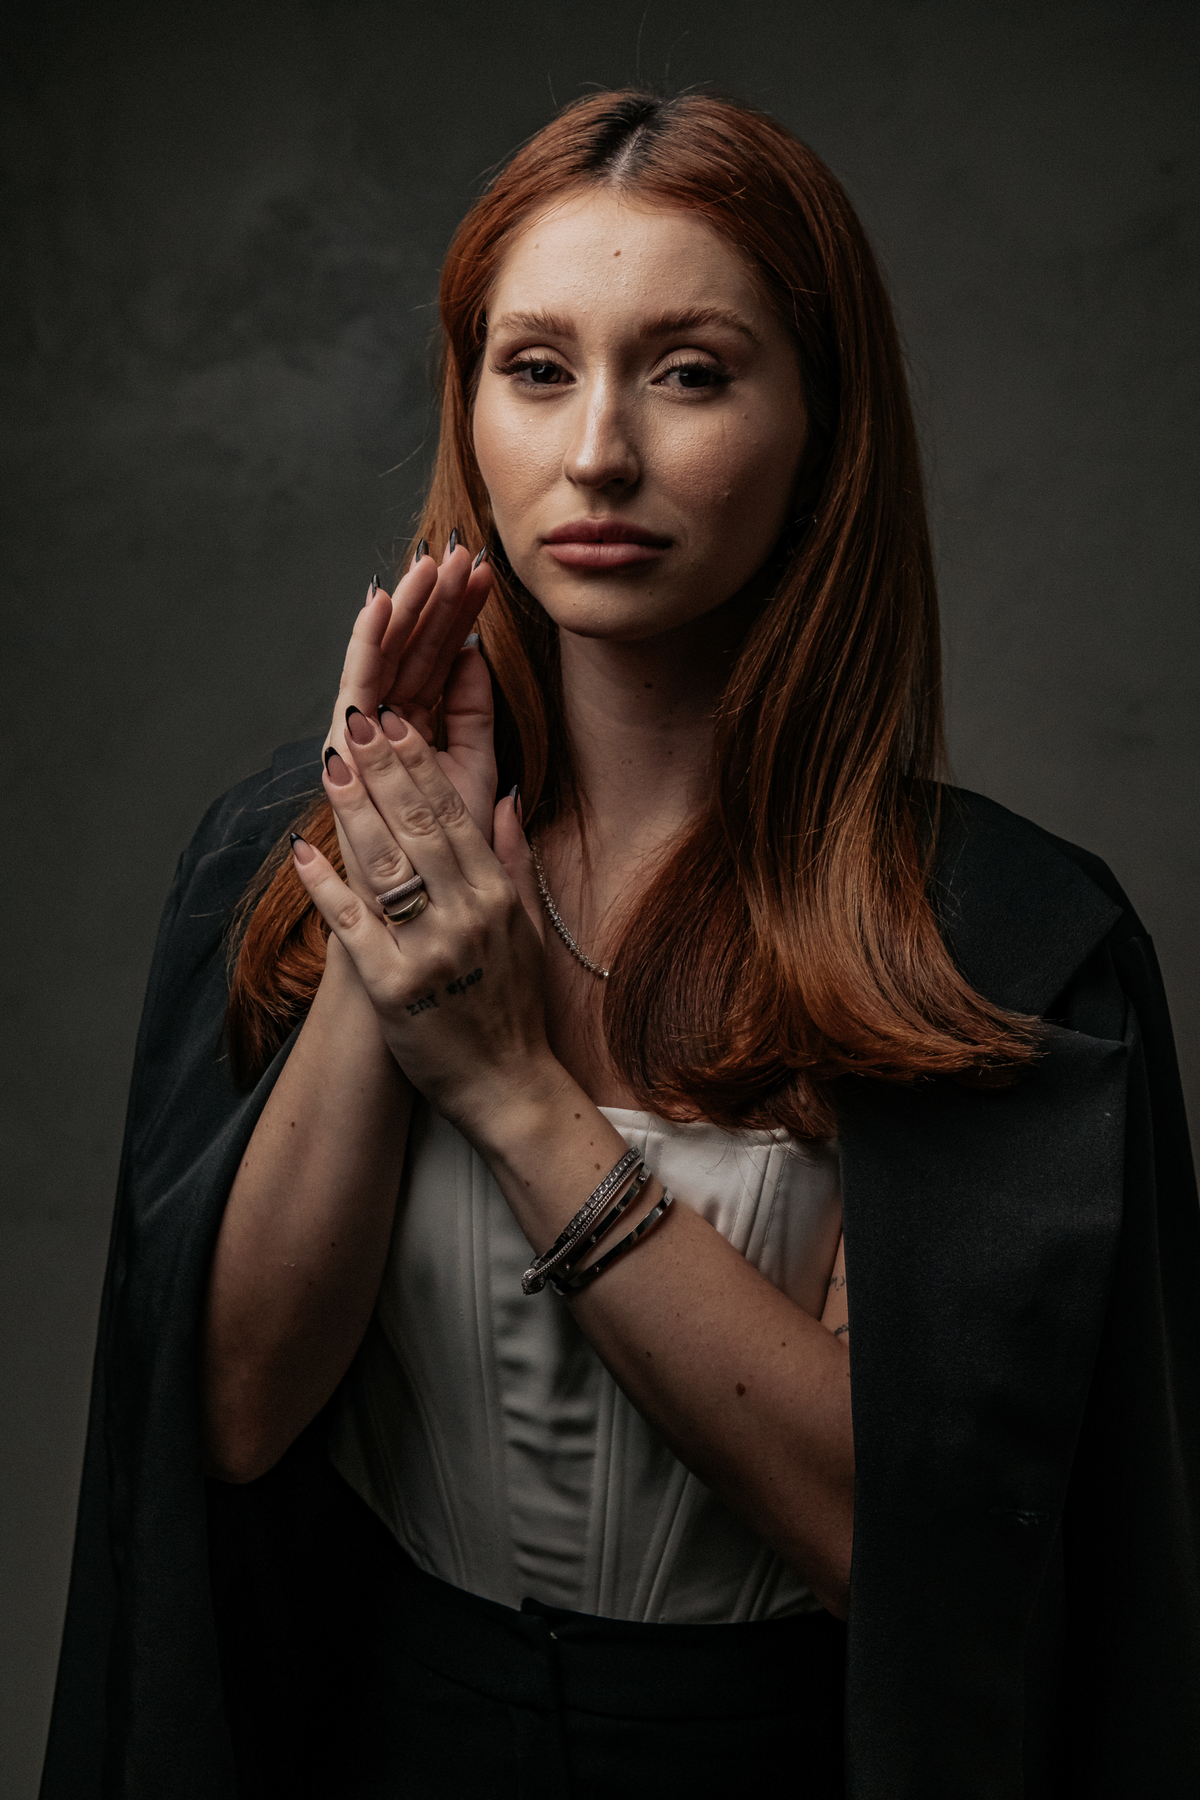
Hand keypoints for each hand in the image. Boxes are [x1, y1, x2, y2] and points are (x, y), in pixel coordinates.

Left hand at [295, 700, 550, 1126]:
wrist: (508, 1086)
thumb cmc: (514, 1007)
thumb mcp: (528, 928)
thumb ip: (513, 858)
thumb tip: (507, 797)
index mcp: (496, 896)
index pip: (454, 812)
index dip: (420, 764)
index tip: (395, 721)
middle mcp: (466, 917)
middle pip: (418, 826)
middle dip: (383, 768)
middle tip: (355, 721)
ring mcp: (429, 952)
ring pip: (384, 865)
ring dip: (353, 810)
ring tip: (330, 765)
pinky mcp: (393, 989)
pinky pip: (352, 926)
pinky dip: (326, 886)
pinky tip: (303, 849)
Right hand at [323, 541, 494, 908]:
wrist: (413, 921)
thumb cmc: (444, 858)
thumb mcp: (475, 775)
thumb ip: (475, 717)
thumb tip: (477, 655)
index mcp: (420, 730)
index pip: (443, 660)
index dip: (462, 615)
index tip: (488, 573)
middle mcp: (386, 728)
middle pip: (413, 651)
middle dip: (435, 600)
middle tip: (461, 551)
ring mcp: (364, 736)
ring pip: (385, 658)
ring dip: (404, 607)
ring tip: (427, 562)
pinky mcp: (345, 750)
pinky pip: (356, 686)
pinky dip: (367, 642)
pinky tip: (380, 599)